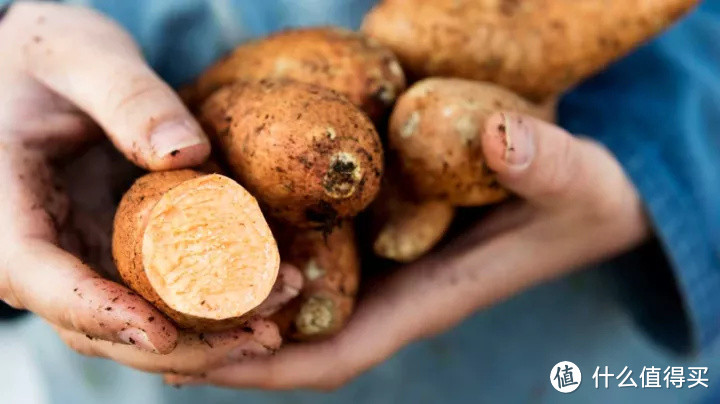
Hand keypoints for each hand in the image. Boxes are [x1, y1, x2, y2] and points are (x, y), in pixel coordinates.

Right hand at [0, 1, 298, 373]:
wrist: (55, 69)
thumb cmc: (53, 56)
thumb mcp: (81, 55)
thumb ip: (127, 96)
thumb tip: (184, 153)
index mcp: (7, 207)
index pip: (39, 279)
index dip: (99, 313)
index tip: (160, 333)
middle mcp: (43, 247)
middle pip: (100, 324)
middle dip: (181, 343)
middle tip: (261, 336)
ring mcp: (85, 254)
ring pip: (139, 317)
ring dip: (209, 332)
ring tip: (278, 315)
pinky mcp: (122, 249)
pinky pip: (166, 289)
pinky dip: (214, 299)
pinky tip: (268, 288)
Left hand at [166, 112, 649, 389]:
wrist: (588, 188)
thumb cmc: (584, 197)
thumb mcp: (577, 179)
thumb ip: (545, 165)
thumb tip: (501, 140)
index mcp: (426, 297)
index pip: (334, 353)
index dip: (265, 365)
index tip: (193, 360)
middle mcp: (391, 290)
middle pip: (290, 337)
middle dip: (219, 340)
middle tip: (138, 318)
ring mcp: (379, 264)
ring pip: (287, 297)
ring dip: (222, 296)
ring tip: (148, 279)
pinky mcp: (375, 231)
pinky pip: (302, 252)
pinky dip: (251, 252)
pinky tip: (208, 226)